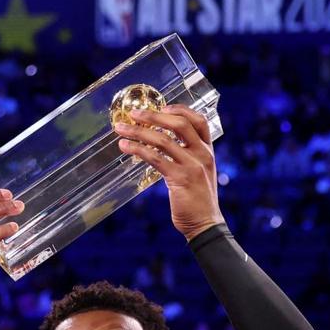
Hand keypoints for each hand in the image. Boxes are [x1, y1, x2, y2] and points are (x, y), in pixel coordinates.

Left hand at [114, 105, 224, 241]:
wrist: (204, 224)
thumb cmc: (197, 200)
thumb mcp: (198, 173)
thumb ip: (186, 158)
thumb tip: (161, 145)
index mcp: (208, 150)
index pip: (199, 120)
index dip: (180, 110)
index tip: (162, 106)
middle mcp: (203, 154)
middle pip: (179, 124)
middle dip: (154, 116)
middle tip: (134, 113)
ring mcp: (192, 165)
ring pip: (163, 139)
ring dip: (139, 131)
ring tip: (121, 129)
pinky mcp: (180, 178)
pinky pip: (155, 158)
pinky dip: (138, 149)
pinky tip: (125, 147)